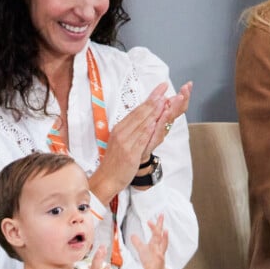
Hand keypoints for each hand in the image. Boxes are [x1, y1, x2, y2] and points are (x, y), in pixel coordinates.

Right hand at [84, 245, 111, 268]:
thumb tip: (90, 266)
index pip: (93, 263)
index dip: (97, 255)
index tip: (100, 248)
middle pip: (94, 263)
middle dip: (98, 254)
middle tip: (101, 246)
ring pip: (96, 268)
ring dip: (99, 259)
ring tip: (102, 251)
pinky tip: (107, 265)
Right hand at [88, 82, 168, 203]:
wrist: (106, 179)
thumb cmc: (114, 162)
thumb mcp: (120, 142)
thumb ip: (130, 130)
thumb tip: (142, 119)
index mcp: (120, 129)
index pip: (136, 111)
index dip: (149, 99)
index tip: (160, 89)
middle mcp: (122, 133)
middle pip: (140, 114)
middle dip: (153, 100)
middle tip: (164, 88)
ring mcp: (126, 143)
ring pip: (141, 125)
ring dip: (153, 112)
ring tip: (163, 100)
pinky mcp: (130, 154)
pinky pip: (140, 140)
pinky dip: (147, 130)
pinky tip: (154, 122)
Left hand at [131, 215, 169, 268]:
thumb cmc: (150, 260)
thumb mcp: (141, 250)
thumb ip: (137, 242)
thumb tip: (132, 235)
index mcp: (154, 243)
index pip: (157, 231)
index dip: (157, 223)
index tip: (160, 214)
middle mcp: (158, 247)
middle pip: (159, 235)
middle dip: (159, 226)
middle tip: (161, 216)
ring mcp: (160, 254)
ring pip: (162, 245)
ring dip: (164, 238)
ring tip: (164, 231)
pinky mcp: (159, 262)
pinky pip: (160, 258)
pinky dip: (160, 255)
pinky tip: (160, 253)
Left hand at [145, 81, 192, 156]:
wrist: (136, 154)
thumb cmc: (145, 136)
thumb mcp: (153, 116)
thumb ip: (159, 105)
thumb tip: (163, 91)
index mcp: (165, 117)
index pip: (178, 104)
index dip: (184, 94)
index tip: (189, 85)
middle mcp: (165, 125)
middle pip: (176, 110)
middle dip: (182, 99)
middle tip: (186, 89)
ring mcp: (160, 133)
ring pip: (168, 119)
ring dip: (173, 109)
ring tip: (177, 99)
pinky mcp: (152, 141)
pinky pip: (158, 131)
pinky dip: (161, 123)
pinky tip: (164, 114)